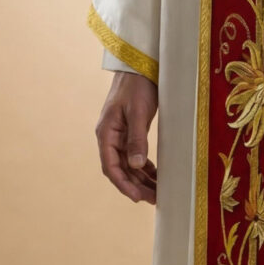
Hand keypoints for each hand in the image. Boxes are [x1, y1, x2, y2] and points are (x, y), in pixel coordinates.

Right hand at [95, 71, 158, 203]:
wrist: (140, 65)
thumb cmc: (137, 86)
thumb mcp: (138, 112)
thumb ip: (137, 139)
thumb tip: (137, 166)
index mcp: (106, 133)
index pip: (111, 167)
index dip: (124, 185)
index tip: (138, 197)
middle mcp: (110, 137)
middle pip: (121, 169)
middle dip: (136, 185)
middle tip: (154, 199)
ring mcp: (119, 134)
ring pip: (128, 164)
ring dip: (141, 178)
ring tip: (157, 191)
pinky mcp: (130, 131)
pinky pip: (135, 155)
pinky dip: (144, 166)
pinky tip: (155, 175)